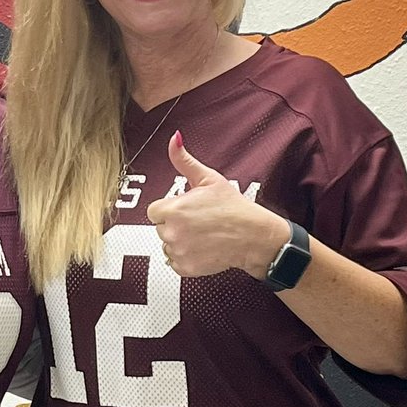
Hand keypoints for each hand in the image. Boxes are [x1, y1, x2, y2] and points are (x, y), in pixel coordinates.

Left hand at [146, 131, 288, 278]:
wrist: (253, 236)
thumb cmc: (232, 206)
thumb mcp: (208, 178)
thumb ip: (184, 160)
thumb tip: (174, 138)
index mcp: (173, 209)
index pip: (154, 211)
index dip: (169, 208)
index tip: (185, 209)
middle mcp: (172, 232)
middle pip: (160, 227)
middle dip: (174, 224)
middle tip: (197, 221)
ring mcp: (179, 252)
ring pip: (167, 245)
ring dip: (179, 241)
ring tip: (201, 234)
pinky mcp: (186, 268)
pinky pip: (174, 262)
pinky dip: (185, 258)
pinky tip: (201, 248)